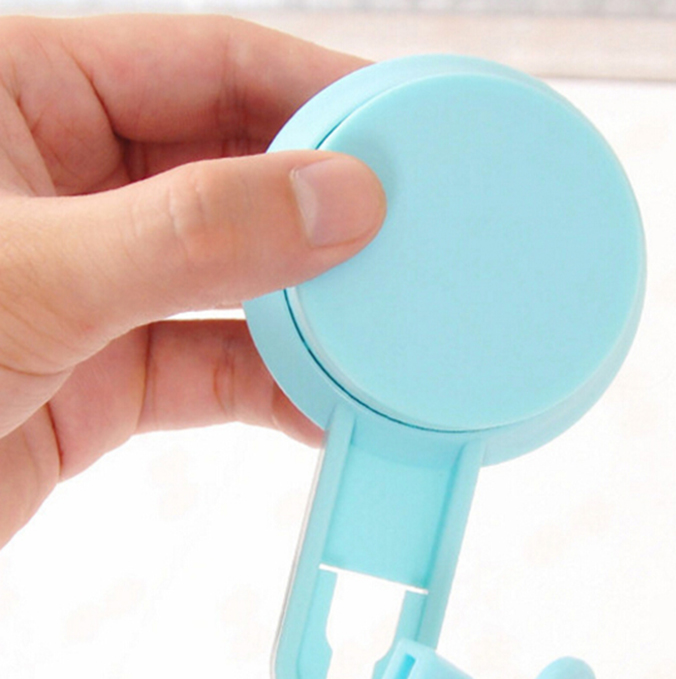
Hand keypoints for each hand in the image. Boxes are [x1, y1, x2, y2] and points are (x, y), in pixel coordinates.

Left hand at [0, 14, 384, 546]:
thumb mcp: (32, 270)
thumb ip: (193, 231)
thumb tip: (343, 200)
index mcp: (24, 91)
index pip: (207, 62)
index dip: (317, 92)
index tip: (409, 137)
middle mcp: (68, 180)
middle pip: (237, 171)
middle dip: (330, 210)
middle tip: (422, 239)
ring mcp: (95, 283)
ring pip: (237, 281)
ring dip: (314, 311)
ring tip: (394, 331)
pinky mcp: (105, 377)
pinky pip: (216, 369)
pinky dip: (278, 390)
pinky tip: (334, 406)